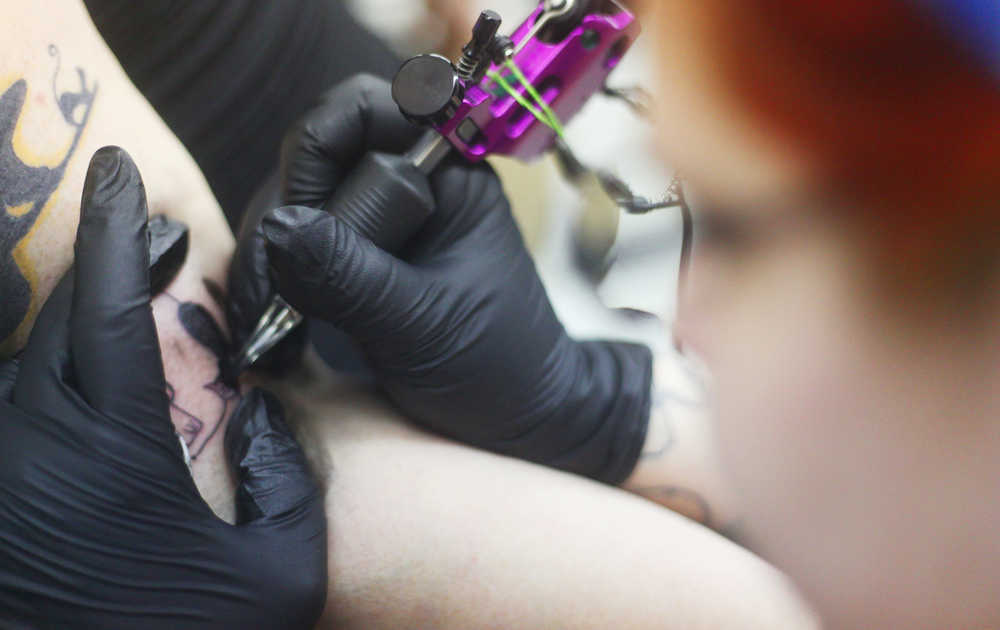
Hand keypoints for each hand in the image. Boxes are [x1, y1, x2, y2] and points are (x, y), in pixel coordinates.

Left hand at [0, 148, 325, 628]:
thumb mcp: (282, 573)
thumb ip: (285, 479)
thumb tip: (260, 413)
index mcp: (115, 453)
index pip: (109, 308)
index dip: (118, 230)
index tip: (121, 171)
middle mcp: (39, 451)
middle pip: (62, 317)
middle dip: (108, 261)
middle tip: (156, 235)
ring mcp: (4, 474)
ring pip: (29, 357)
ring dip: (80, 315)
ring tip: (131, 296)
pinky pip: (15, 403)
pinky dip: (51, 367)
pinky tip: (91, 372)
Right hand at [235, 75, 653, 483]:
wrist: (519, 418)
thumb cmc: (497, 369)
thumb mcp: (421, 325)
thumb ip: (351, 276)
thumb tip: (275, 228)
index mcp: (448, 175)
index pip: (363, 113)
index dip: (316, 153)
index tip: (296, 223)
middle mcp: (412, 184)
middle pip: (316, 159)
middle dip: (281, 216)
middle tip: (262, 291)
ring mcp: (385, 221)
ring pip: (300, 204)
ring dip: (270, 255)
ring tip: (261, 319)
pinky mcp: (363, 257)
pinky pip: (304, 244)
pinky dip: (279, 277)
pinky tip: (270, 322)